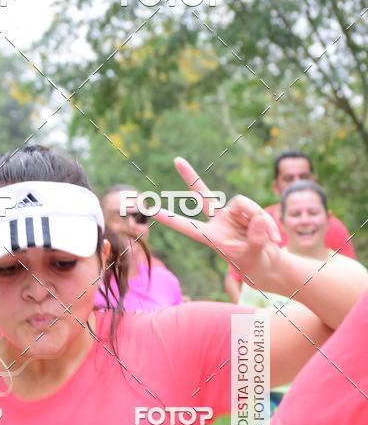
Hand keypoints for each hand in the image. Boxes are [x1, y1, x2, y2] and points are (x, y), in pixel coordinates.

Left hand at [155, 158, 285, 292]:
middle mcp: (217, 221)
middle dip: (190, 177)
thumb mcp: (254, 255)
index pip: (187, 226)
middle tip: (177, 160)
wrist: (265, 261)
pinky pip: (255, 208)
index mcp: (210, 237)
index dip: (171, 218)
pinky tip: (272, 235)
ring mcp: (231, 213)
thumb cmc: (254, 263)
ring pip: (243, 203)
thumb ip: (256, 238)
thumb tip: (258, 218)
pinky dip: (266, 221)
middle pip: (202, 195)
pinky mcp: (245, 210)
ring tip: (269, 238)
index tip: (152, 210)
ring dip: (257, 218)